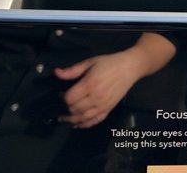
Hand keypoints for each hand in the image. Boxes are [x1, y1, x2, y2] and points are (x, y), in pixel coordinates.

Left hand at [55, 33, 174, 128]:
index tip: (61, 93)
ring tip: (64, 118)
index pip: (70, 98)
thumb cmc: (109, 63)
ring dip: (71, 120)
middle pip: (75, 109)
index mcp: (90, 84)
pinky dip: (85, 125)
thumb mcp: (90, 62)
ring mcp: (103, 105)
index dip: (62, 97)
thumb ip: (72, 70)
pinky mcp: (109, 109)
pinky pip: (95, 121)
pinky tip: (77, 124)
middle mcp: (96, 97)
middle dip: (66, 108)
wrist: (130, 67)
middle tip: (64, 102)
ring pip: (83, 118)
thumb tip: (56, 73)